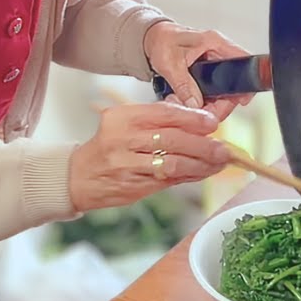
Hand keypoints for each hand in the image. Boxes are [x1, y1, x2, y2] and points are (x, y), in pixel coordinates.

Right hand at [68, 102, 227, 212]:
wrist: (77, 177)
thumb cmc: (107, 146)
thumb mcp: (124, 122)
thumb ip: (156, 119)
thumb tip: (196, 117)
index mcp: (123, 117)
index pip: (164, 114)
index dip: (192, 118)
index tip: (212, 123)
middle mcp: (123, 139)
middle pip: (172, 140)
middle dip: (203, 145)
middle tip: (223, 148)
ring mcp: (127, 165)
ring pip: (172, 164)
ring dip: (200, 164)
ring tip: (219, 163)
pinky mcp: (133, 187)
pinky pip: (168, 181)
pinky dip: (189, 177)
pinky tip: (202, 173)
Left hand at [144, 21, 253, 121]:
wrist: (151, 38)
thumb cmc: (161, 40)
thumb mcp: (170, 64)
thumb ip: (183, 85)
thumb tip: (195, 105)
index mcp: (215, 43)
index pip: (243, 62)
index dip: (246, 83)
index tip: (241, 101)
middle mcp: (218, 52)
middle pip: (234, 83)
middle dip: (223, 102)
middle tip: (208, 115)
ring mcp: (214, 62)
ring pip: (224, 89)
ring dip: (213, 104)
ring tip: (193, 110)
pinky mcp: (207, 71)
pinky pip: (214, 90)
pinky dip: (206, 101)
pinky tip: (192, 105)